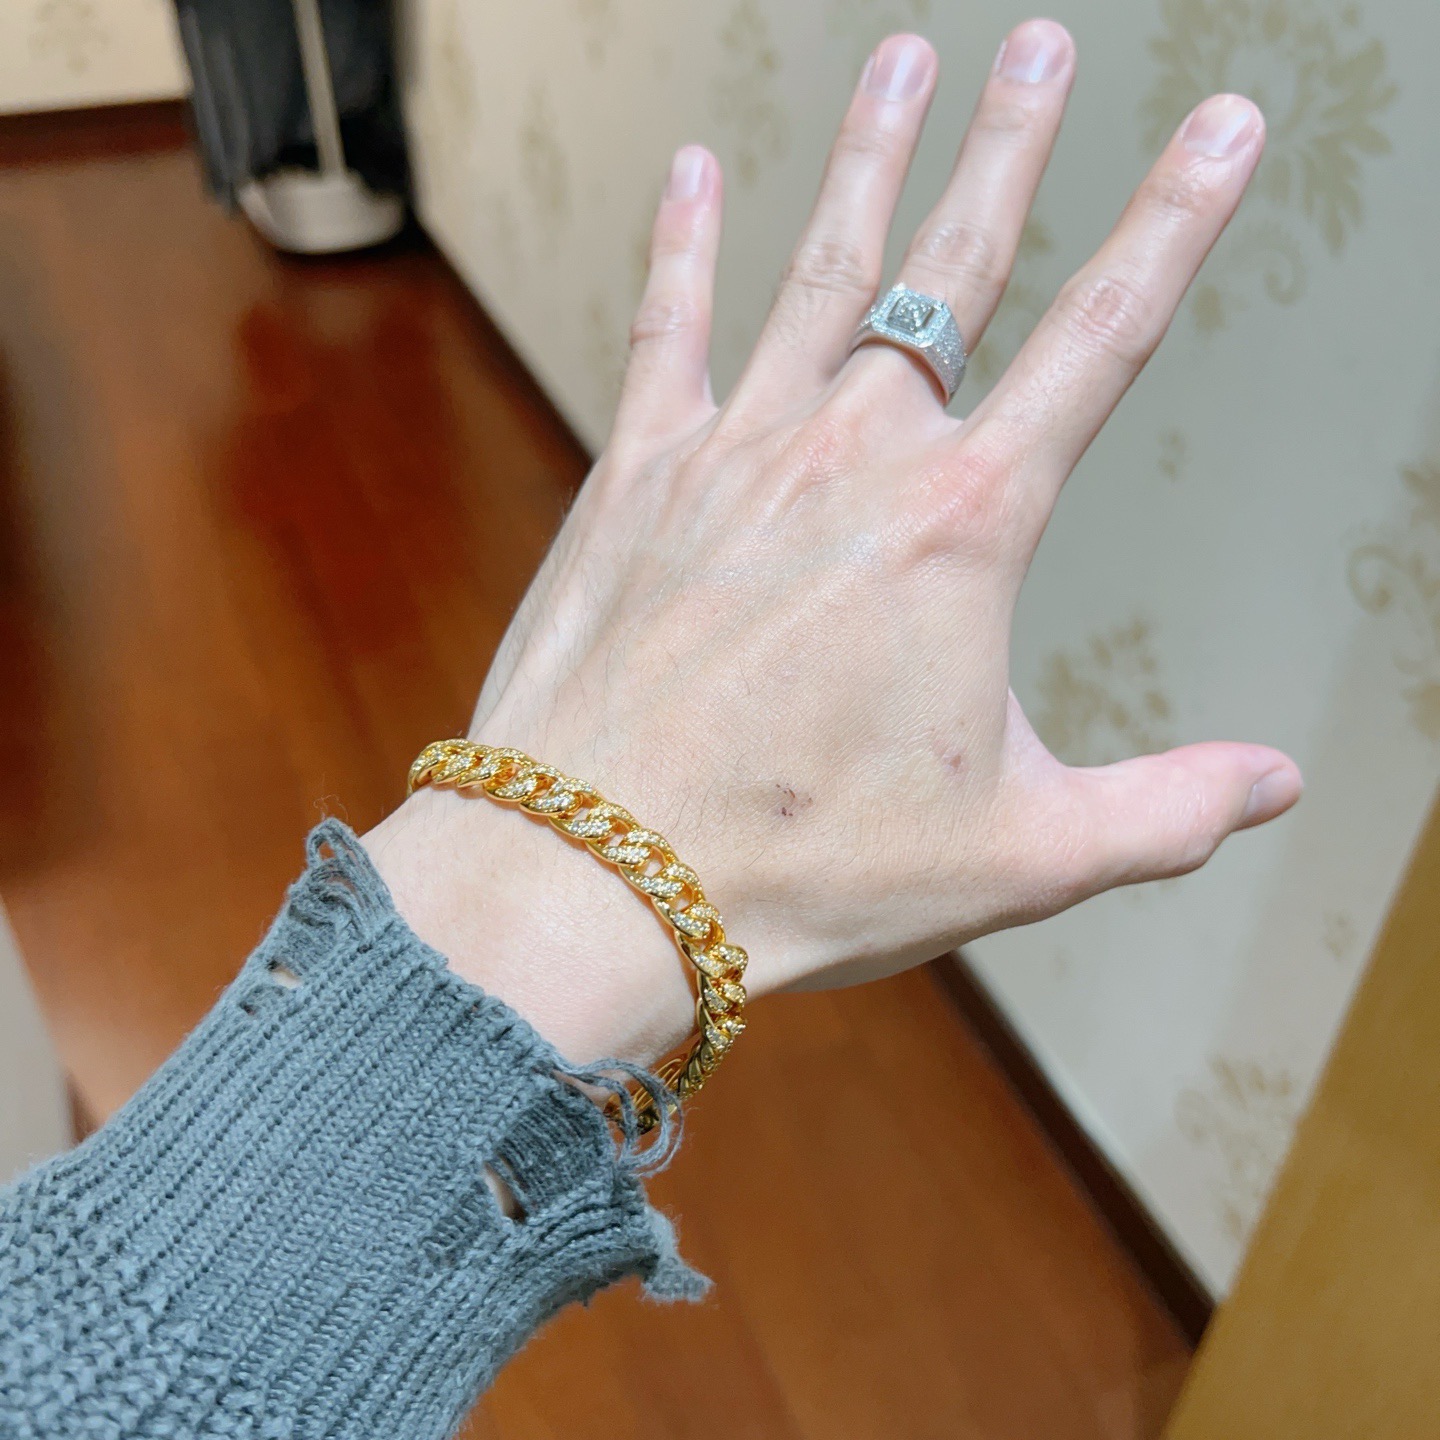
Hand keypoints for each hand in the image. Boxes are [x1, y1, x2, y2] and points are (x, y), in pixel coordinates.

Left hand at [365, 23, 1300, 1066]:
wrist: (599, 877)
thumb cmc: (800, 869)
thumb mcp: (1016, 856)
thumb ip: (1162, 810)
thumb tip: (1275, 784)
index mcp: (960, 531)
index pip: (1101, 341)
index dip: (1175, 224)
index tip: (1219, 126)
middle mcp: (851, 458)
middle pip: (953, 268)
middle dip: (1009, 149)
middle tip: (1038, 49)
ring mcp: (733, 453)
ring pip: (818, 268)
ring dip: (869, 161)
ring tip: (904, 60)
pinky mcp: (634, 478)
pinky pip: (666, 330)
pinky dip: (683, 246)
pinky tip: (698, 172)